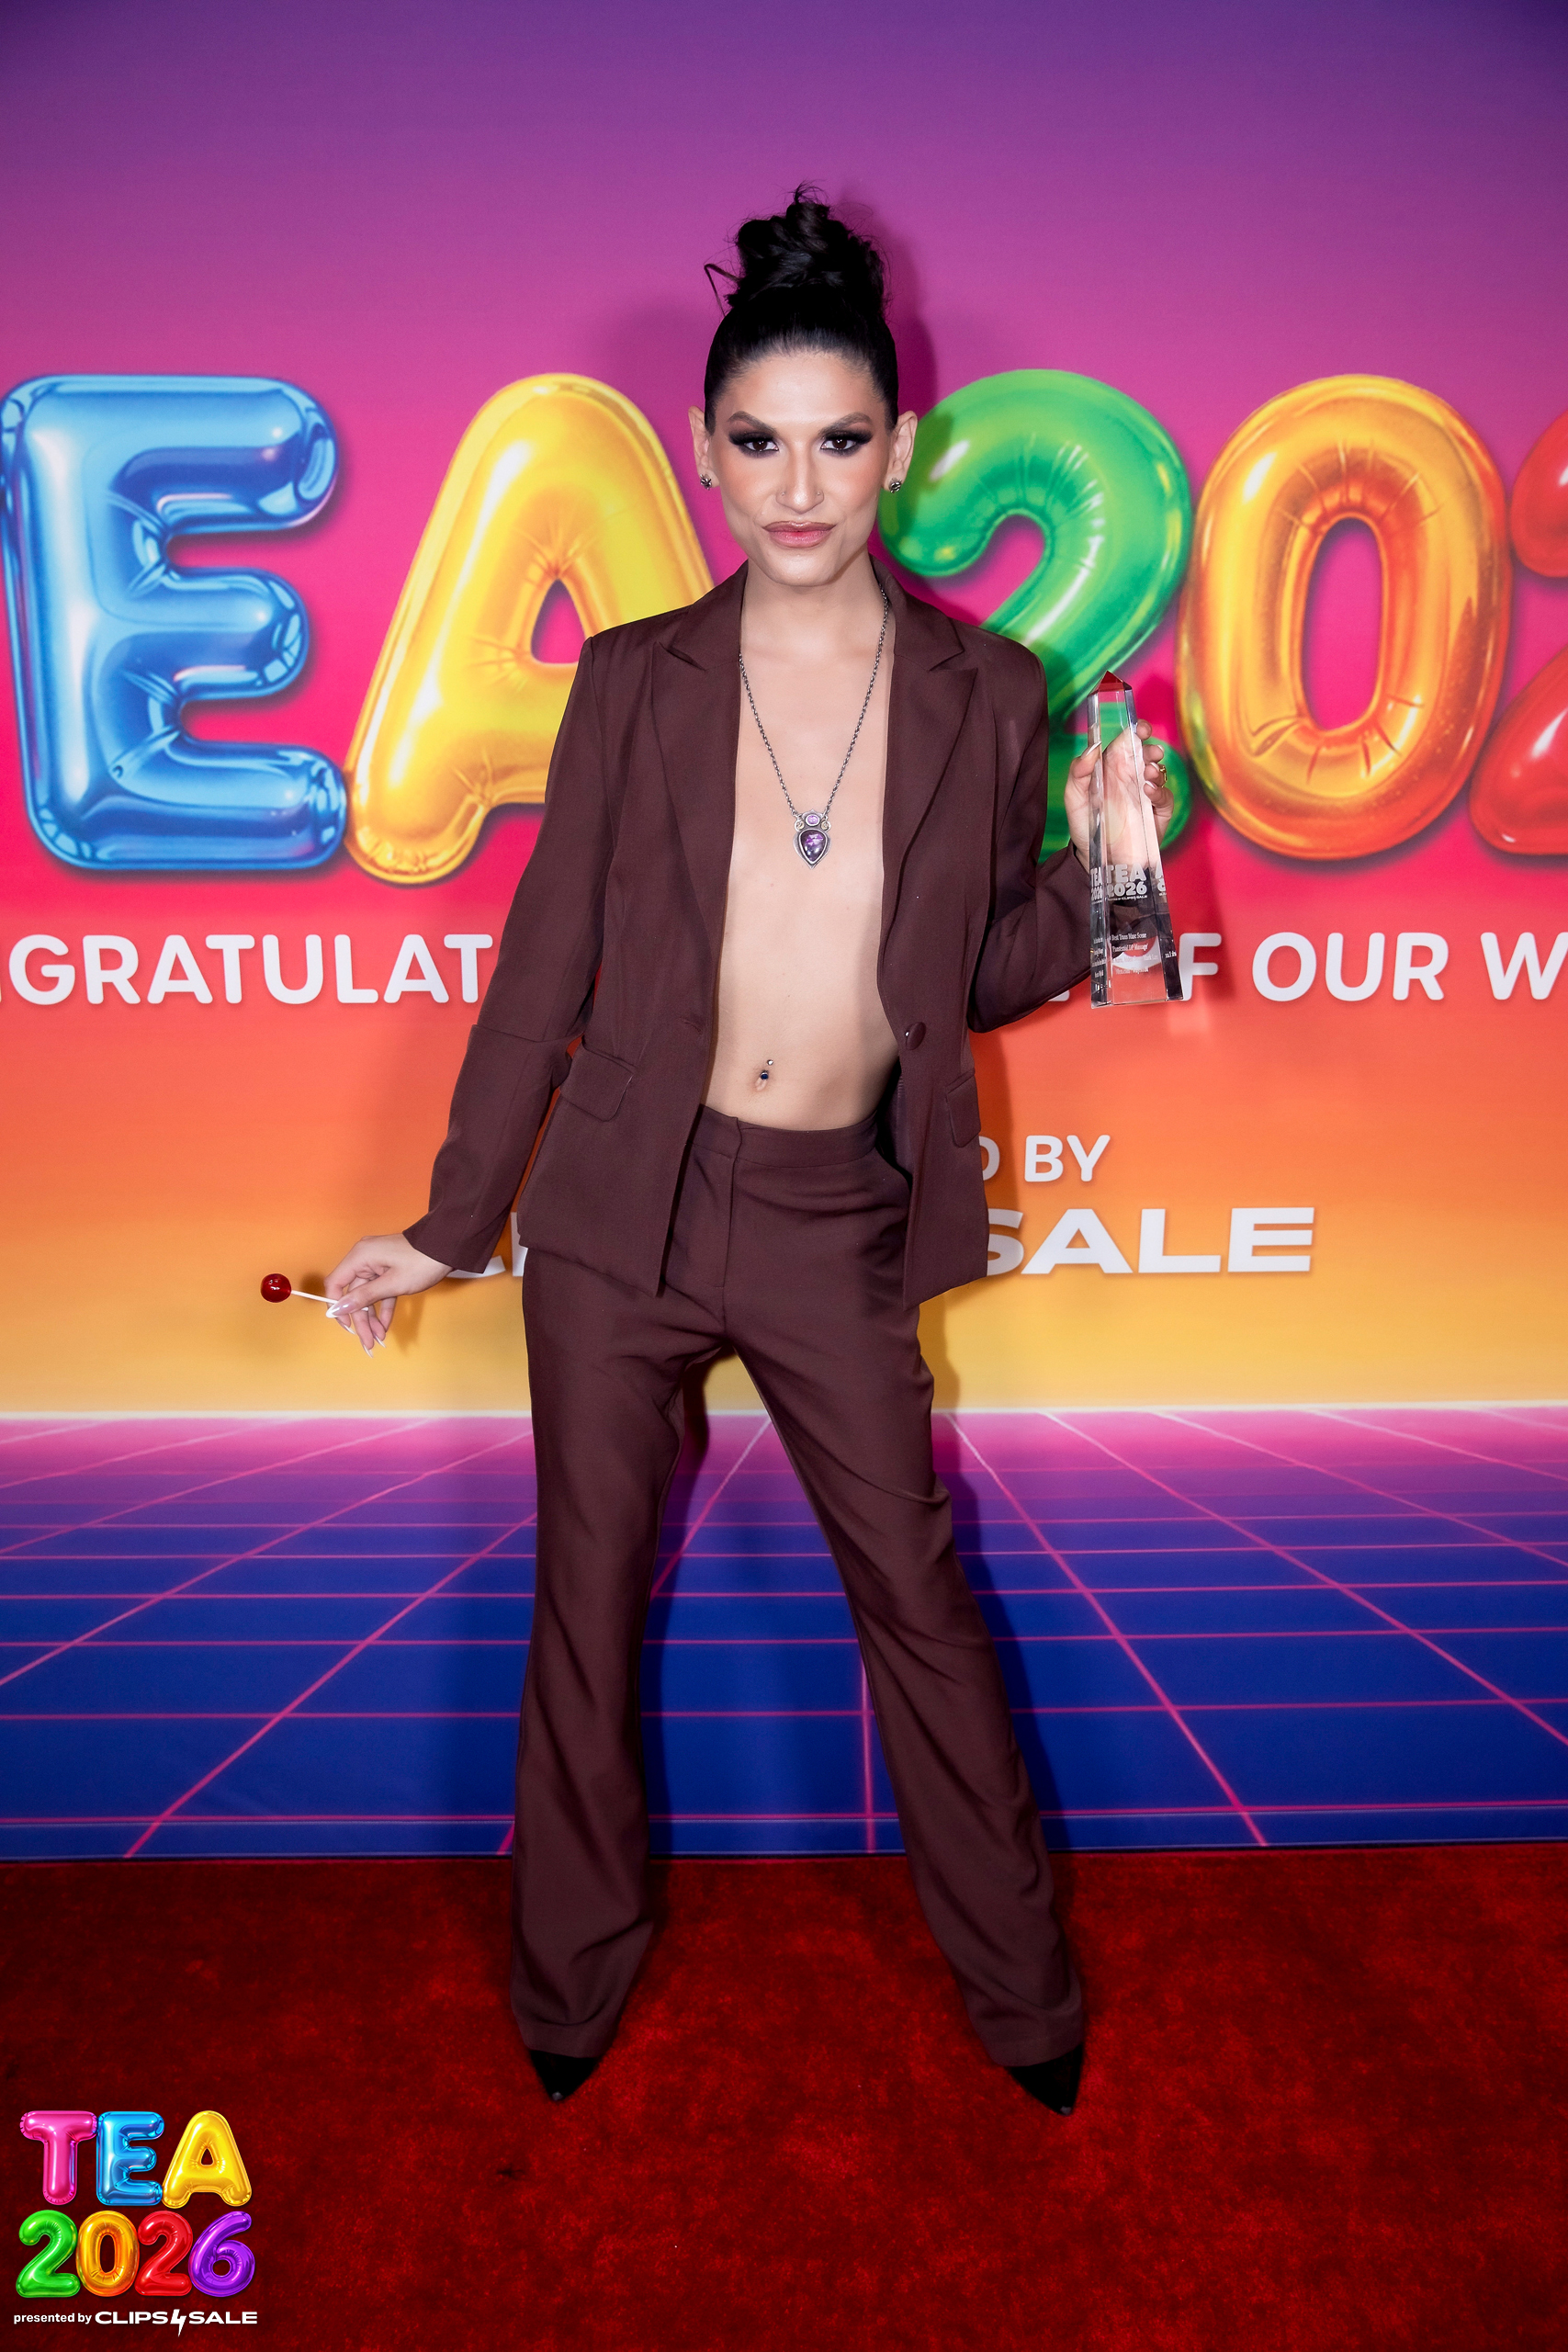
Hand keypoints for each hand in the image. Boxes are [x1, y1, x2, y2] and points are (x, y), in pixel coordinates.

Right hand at [325, 1233, 451, 1355]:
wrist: (448, 1247)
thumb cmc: (421, 1262)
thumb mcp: (392, 1284)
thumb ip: (363, 1297)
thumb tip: (338, 1308)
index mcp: (360, 1257)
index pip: (335, 1283)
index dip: (336, 1306)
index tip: (346, 1326)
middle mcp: (364, 1258)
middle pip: (353, 1294)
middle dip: (360, 1319)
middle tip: (368, 1342)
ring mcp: (377, 1263)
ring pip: (368, 1295)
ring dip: (372, 1317)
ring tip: (379, 1338)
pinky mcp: (389, 1268)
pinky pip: (381, 1291)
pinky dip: (383, 1307)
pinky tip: (385, 1326)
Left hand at [1063, 722, 1173, 870]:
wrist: (1094, 859)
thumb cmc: (1084, 826)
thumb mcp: (1074, 798)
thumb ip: (1078, 772)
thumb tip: (1093, 748)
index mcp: (1113, 769)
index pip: (1127, 744)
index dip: (1136, 732)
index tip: (1140, 729)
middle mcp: (1131, 778)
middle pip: (1147, 754)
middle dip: (1151, 748)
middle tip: (1149, 752)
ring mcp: (1146, 794)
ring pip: (1159, 772)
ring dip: (1155, 767)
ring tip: (1147, 772)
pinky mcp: (1157, 812)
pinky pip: (1165, 796)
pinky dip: (1159, 790)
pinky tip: (1148, 791)